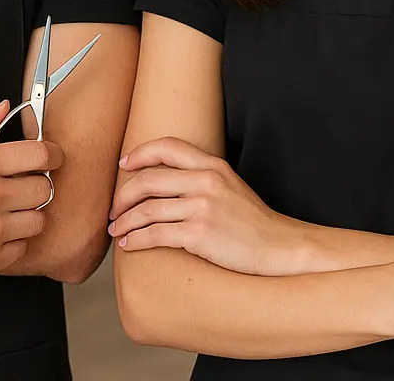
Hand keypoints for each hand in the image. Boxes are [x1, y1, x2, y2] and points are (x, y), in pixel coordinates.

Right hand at [0, 101, 63, 284]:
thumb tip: (4, 108)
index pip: (40, 156)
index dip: (52, 155)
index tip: (51, 158)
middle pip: (43, 189)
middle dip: (36, 185)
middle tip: (22, 186)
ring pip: (37, 220)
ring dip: (27, 215)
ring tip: (6, 211)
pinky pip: (22, 248)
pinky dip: (13, 241)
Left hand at [110, 137, 303, 275]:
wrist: (279, 247)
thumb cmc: (252, 222)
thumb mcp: (229, 186)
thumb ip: (201, 178)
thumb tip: (164, 181)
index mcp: (212, 166)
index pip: (167, 146)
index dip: (140, 153)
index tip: (124, 164)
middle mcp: (206, 181)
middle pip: (148, 180)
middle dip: (122, 195)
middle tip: (114, 209)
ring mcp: (202, 207)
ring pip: (147, 209)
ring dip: (124, 222)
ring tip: (116, 230)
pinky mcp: (199, 234)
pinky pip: (155, 235)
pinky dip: (135, 240)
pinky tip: (128, 245)